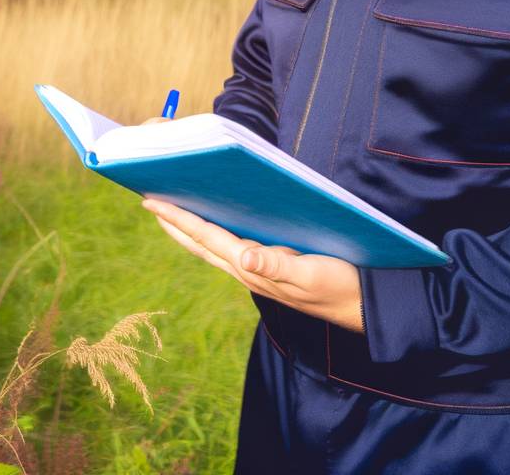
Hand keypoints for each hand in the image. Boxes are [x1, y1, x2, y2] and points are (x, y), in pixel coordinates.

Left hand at [142, 197, 364, 333]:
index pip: (206, 238)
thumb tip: (244, 258)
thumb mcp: (309, 275)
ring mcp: (256, 270)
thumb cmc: (337, 288)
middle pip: (200, 243)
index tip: (151, 202)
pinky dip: (214, 233)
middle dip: (174, 223)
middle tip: (150, 202)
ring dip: (190, 229)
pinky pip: (231, 248)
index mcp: (251, 268)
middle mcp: (247, 269)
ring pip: (212, 247)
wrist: (359, 307)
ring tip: (172, 211)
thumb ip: (277, 266)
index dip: (178, 219)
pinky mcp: (269, 268)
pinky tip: (215, 224)